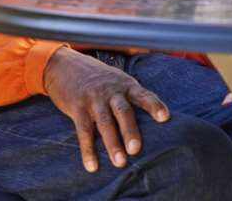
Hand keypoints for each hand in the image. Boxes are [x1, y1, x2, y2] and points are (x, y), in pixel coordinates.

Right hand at [42, 47, 168, 172]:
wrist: (66, 65)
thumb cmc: (99, 79)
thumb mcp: (118, 81)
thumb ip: (131, 97)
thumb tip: (152, 119)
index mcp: (126, 85)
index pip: (144, 95)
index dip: (155, 106)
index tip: (165, 118)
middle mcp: (112, 91)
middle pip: (123, 112)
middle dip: (130, 131)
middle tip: (136, 150)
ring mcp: (94, 99)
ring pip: (105, 123)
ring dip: (112, 144)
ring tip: (120, 162)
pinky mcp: (77, 107)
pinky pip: (83, 131)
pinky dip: (88, 150)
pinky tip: (92, 166)